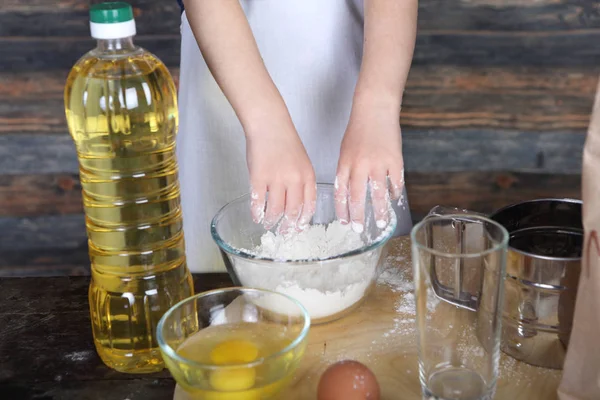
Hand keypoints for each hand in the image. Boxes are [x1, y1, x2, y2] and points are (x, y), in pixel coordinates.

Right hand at [246, 119, 315, 232]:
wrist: (270, 125)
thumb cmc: (285, 141)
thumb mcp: (302, 162)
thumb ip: (301, 182)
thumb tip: (295, 204)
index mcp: (308, 176)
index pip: (308, 206)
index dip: (302, 221)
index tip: (298, 229)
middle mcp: (294, 180)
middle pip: (292, 212)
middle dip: (287, 227)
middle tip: (283, 233)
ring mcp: (276, 179)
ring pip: (276, 210)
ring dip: (271, 221)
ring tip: (267, 224)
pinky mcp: (258, 177)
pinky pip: (258, 202)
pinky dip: (257, 212)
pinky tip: (256, 216)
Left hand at [335, 106, 404, 232]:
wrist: (375, 109)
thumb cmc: (358, 130)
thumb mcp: (345, 150)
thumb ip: (346, 171)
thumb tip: (348, 194)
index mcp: (345, 163)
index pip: (341, 192)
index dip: (342, 210)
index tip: (344, 222)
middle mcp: (359, 165)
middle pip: (357, 197)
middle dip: (358, 216)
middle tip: (359, 229)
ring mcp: (378, 163)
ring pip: (378, 194)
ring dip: (380, 211)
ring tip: (382, 222)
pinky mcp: (395, 160)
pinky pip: (395, 182)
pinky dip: (395, 193)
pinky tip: (394, 199)